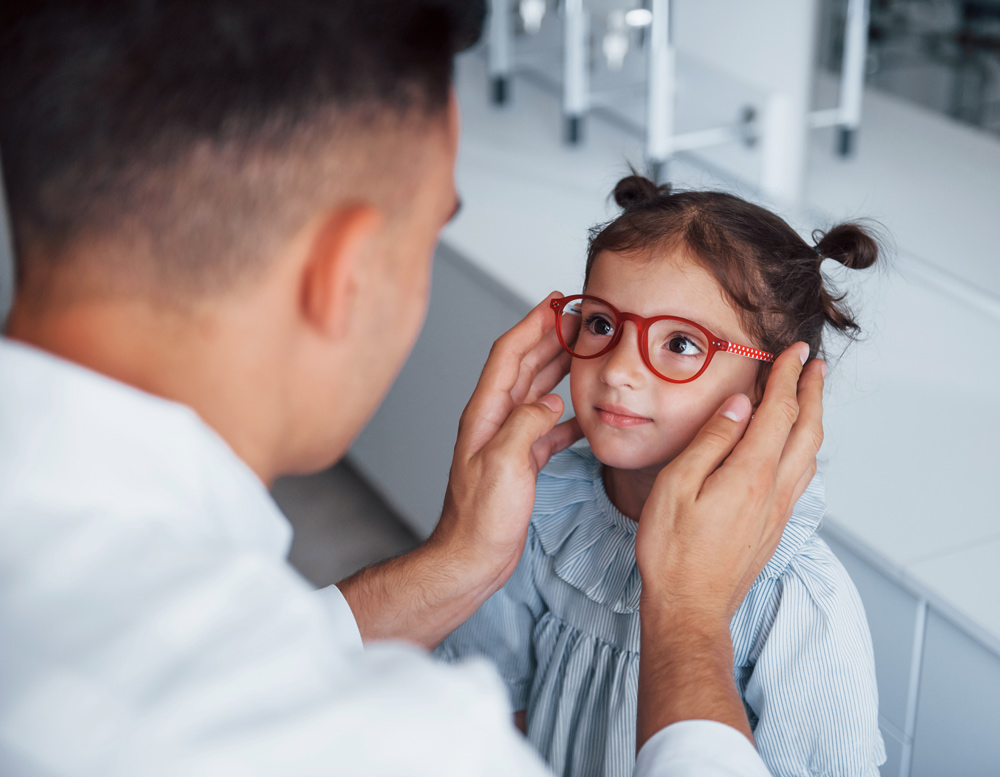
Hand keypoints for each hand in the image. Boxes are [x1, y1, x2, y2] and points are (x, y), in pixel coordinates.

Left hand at [339, 293, 580, 647]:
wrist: (472, 558)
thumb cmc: (481, 518)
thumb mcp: (505, 464)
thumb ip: (528, 424)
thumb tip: (553, 401)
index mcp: (485, 413)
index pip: (508, 354)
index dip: (531, 323)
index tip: (557, 302)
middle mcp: (494, 420)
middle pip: (524, 365)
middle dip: (550, 337)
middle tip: (580, 318)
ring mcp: (507, 439)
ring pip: (537, 391)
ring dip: (559, 367)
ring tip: (586, 350)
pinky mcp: (521, 460)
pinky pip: (548, 426)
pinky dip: (567, 412)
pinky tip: (586, 410)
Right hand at [635, 342, 824, 625]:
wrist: (690, 608)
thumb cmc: (673, 551)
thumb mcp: (676, 486)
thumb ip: (711, 441)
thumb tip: (738, 406)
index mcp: (750, 473)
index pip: (779, 412)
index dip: (788, 377)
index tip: (794, 352)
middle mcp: (774, 490)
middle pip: (807, 430)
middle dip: (813, 392)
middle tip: (815, 365)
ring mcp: (778, 512)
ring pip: (809, 454)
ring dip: (813, 419)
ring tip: (810, 398)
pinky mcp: (774, 528)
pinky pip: (801, 476)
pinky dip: (805, 448)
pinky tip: (795, 449)